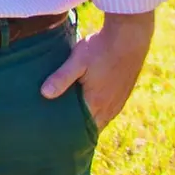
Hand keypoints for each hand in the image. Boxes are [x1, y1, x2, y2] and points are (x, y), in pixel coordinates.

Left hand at [40, 9, 155, 129]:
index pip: (82, 128)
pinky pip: (109, 110)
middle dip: (77, 130)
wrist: (130, 37)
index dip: (70, 134)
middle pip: (92, 126)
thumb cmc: (101, 48)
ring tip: (71, 122)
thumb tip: (44, 94)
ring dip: (88, 120)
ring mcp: (119, 100)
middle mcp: (110, 107)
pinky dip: (98, 112)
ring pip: (101, 119)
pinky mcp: (123, 92)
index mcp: (97, 102)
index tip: (56, 137)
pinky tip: (88, 106)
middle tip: (59, 132)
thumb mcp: (77, 61)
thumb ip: (61, 78)